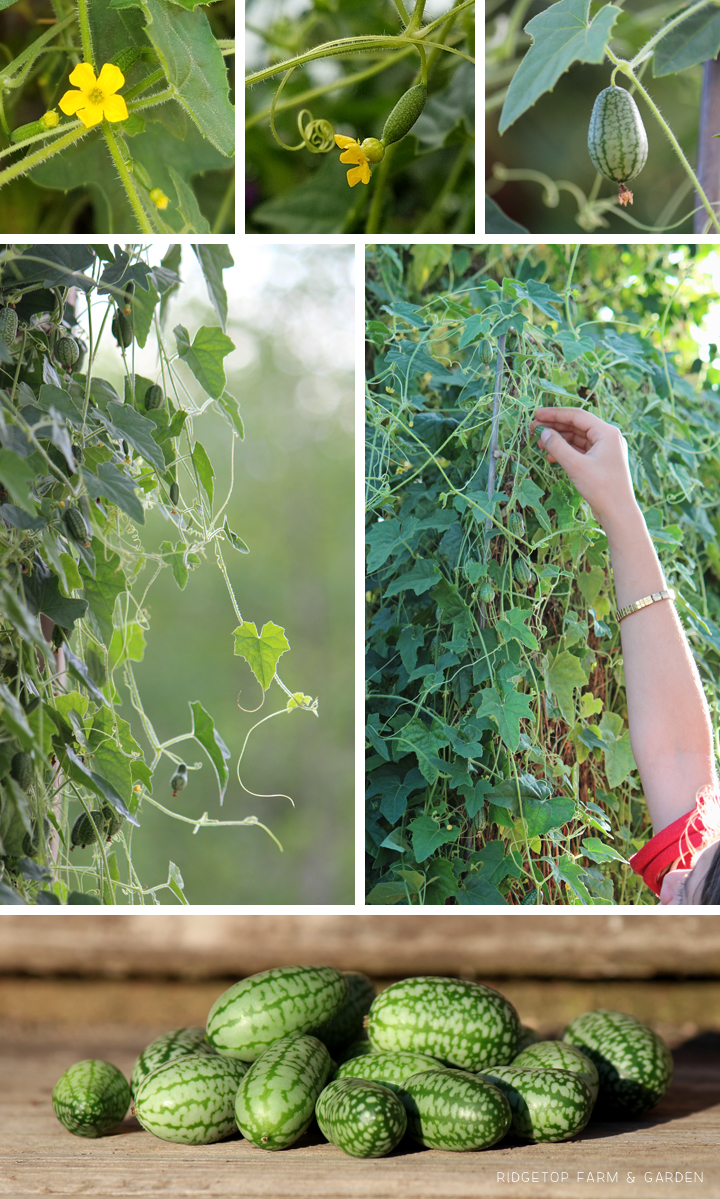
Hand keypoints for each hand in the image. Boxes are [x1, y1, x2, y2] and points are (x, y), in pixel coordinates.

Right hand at [530, 406, 636, 529]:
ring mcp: (605, 450)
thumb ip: (557, 446)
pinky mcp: (601, 462)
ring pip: (578, 439)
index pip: (577, 416)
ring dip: (559, 440)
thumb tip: (543, 432)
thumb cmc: (601, 488)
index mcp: (607, 432)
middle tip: (534, 429)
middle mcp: (608, 438)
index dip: (555, 414)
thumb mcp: (576, 465)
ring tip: (540, 444)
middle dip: (555, 427)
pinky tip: (552, 457)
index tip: (537, 414)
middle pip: (577, 426)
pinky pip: (581, 451)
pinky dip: (566, 452)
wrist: (618, 512)